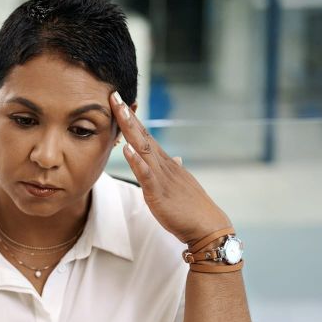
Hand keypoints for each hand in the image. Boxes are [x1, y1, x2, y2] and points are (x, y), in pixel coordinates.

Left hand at [108, 92, 230, 244]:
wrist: (207, 227)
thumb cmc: (191, 208)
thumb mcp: (180, 184)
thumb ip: (174, 170)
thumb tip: (176, 158)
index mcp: (164, 163)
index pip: (145, 136)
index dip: (132, 119)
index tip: (119, 101)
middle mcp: (163, 165)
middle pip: (142, 135)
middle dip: (127, 115)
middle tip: (113, 95)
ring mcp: (162, 177)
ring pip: (143, 149)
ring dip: (131, 130)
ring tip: (120, 111)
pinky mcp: (159, 193)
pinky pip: (146, 175)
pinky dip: (137, 161)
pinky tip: (127, 150)